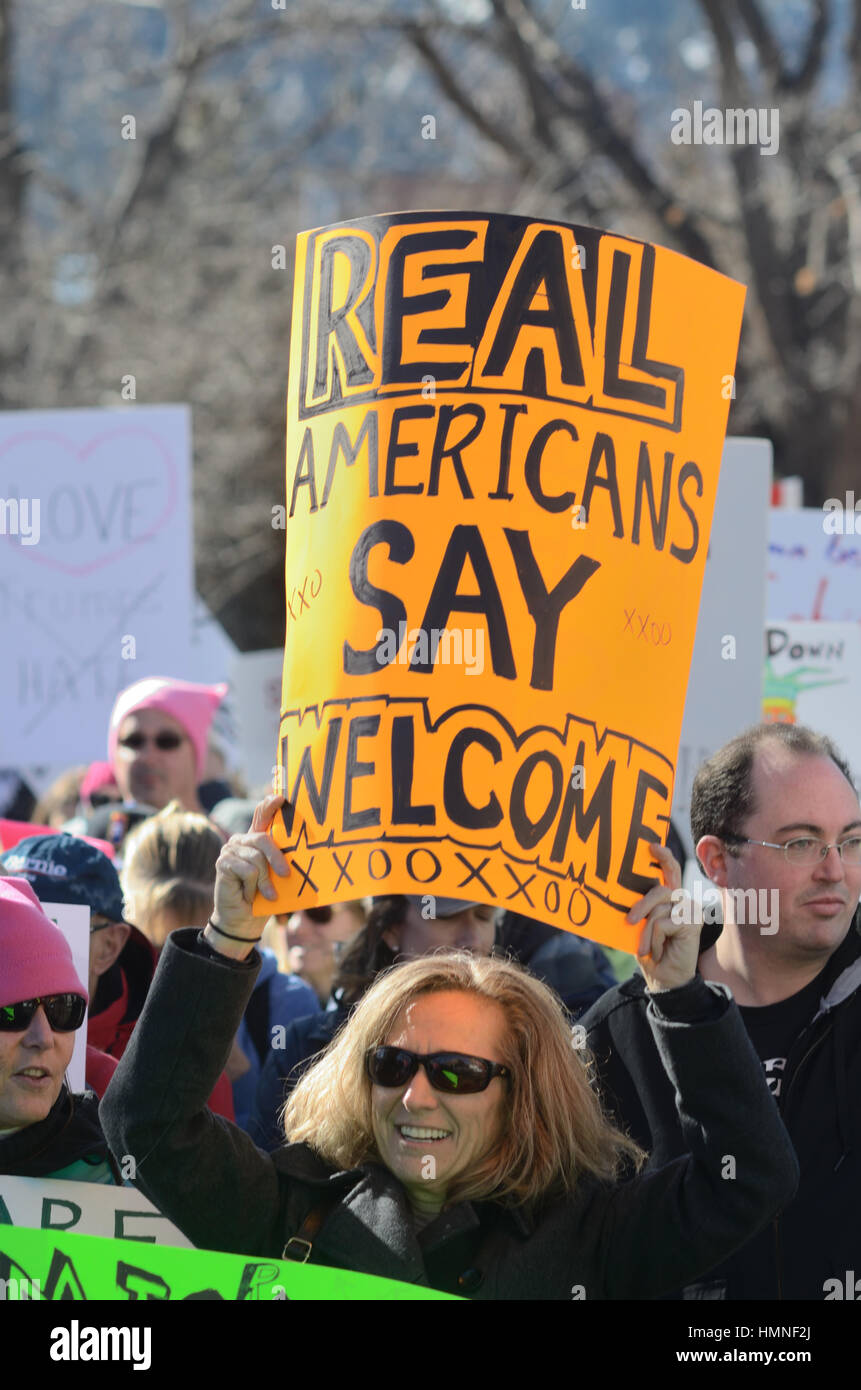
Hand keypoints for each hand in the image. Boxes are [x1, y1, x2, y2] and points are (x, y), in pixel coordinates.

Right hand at [205, 794, 290, 959]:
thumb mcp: (276, 877)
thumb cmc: (263, 897)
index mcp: (256, 840)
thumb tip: (306, 853)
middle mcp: (242, 840)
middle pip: (263, 838)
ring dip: (264, 882)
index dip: (270, 805)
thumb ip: (282, 861)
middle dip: (277, 857)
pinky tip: (248, 894)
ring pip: (256, 858)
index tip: (281, 797)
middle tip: (286, 875)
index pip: (262, 816)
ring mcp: (230, 849)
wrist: (243, 919)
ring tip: (265, 894)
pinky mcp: (222, 862)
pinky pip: (247, 870)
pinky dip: (252, 886)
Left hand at [626, 843, 700, 992]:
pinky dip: (653, 939)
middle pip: (661, 890)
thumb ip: (641, 910)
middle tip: (629, 920)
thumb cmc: (651, 953)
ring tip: (646, 948)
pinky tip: (659, 951)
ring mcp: (690, 911)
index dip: (664, 857)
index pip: (670, 872)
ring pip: (659, 909)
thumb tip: (622, 895)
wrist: (665, 981)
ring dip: (646, 932)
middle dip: (642, 905)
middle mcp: (683, 902)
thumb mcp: (641, 928)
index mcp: (671, 900)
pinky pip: (662, 923)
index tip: (652, 846)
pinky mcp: (693, 923)